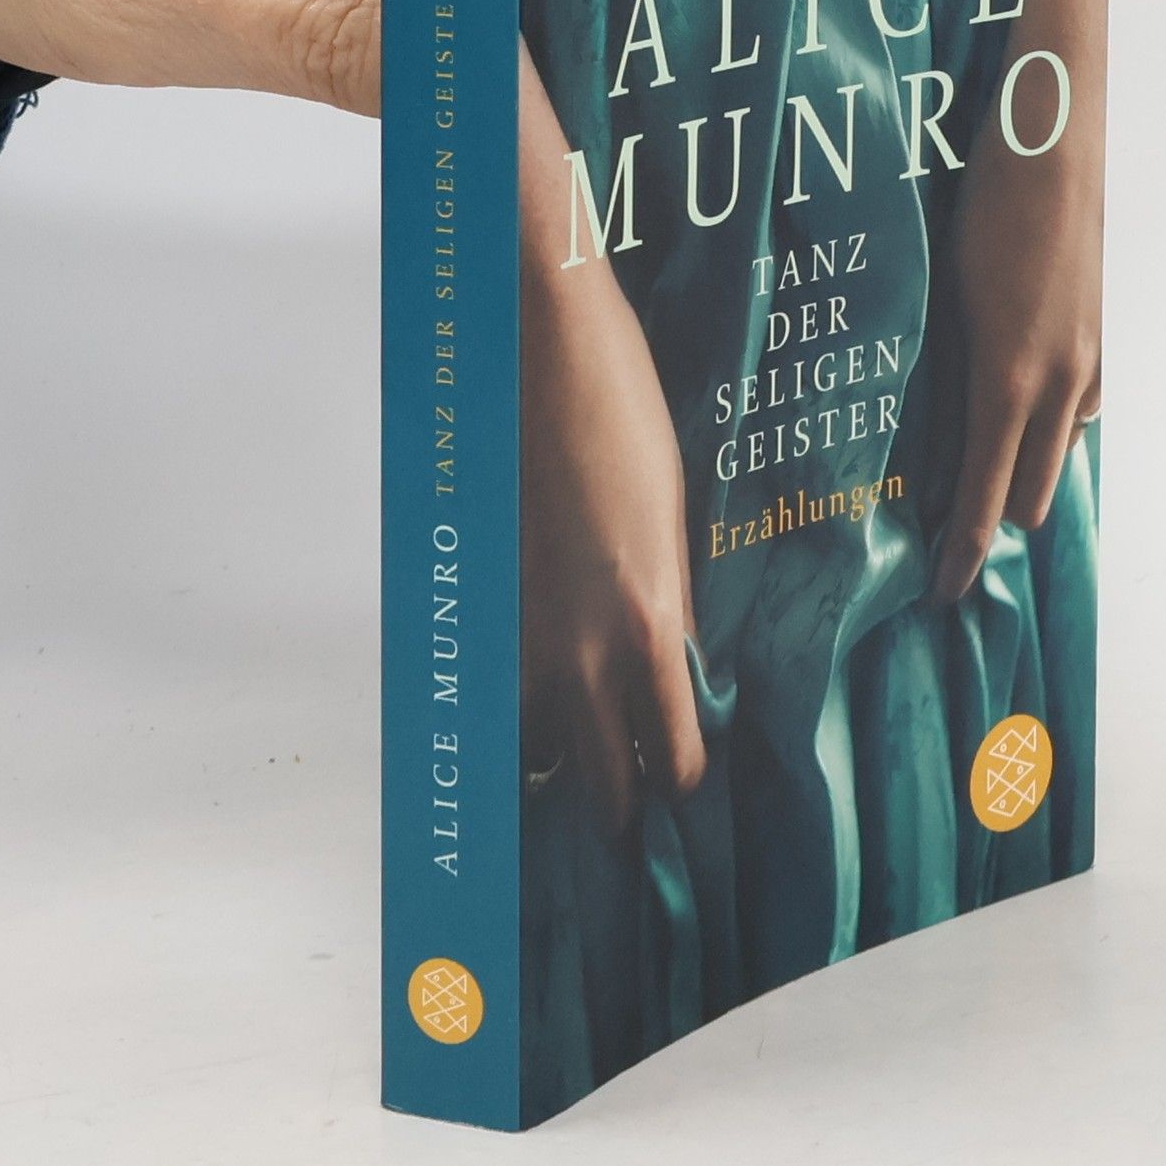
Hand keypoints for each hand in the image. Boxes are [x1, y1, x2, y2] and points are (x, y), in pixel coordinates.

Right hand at [520, 228, 704, 833]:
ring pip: (536, 754)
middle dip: (620, 807)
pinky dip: (515, 715)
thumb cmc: (626, 420)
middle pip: (603, 784)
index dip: (681, 785)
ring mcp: (521, 633)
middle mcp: (584, 651)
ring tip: (574, 774)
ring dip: (559, 766)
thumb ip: (667, 605)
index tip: (687, 794)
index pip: (675, 757)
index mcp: (652, 626)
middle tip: (632, 812)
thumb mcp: (671, 521)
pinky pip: (499, 692)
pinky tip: (526, 716)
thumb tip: (665, 661)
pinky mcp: (479, 601)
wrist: (543, 352)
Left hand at [931, 91, 1103, 603]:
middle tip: (944, 524)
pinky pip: (1077, 412)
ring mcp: (1092, 365)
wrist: (1055, 149)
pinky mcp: (1104, 342)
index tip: (942, 592)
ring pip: (1057, 453)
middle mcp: (1061, 386)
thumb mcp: (943, 306)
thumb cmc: (982, 218)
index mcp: (1009, 382)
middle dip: (993, 519)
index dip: (963, 553)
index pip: (986, 499)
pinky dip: (1046, 427)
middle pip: (1032, 495)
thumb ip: (942, 387)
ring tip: (974, 460)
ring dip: (1021, 470)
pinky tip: (1017, 403)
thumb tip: (930, 458)